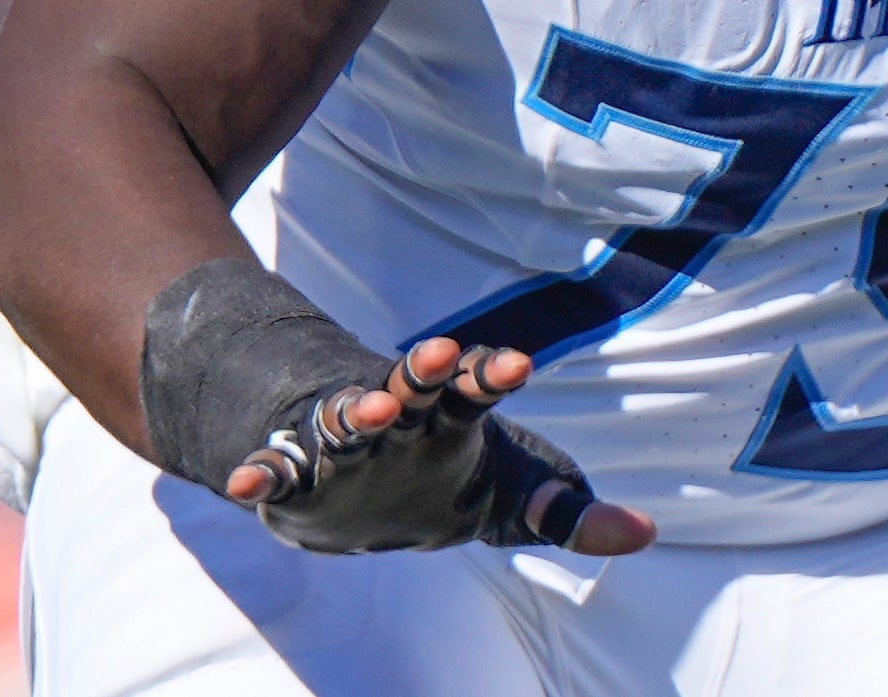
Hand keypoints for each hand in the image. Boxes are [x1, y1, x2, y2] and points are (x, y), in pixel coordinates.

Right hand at [226, 336, 656, 557]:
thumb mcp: (512, 499)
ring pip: (347, 419)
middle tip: (435, 352)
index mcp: (451, 419)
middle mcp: (399, 419)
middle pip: (412, 386)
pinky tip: (241, 482)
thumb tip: (645, 535)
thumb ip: (568, 513)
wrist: (360, 490)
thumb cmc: (447, 482)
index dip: (493, 372)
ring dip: (355, 412)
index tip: (517, 363)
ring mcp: (347, 443)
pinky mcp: (300, 475)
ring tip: (366, 408)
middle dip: (423, 371)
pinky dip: (262, 473)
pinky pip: (278, 471)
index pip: (476, 387)